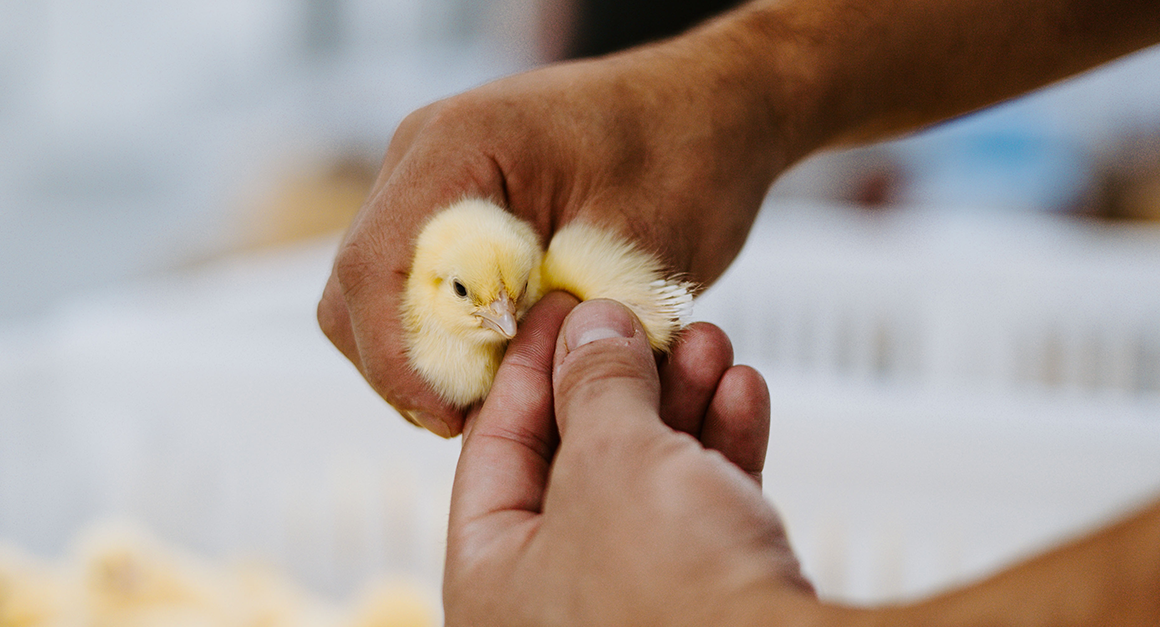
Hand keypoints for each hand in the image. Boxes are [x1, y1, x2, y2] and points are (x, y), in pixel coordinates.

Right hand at [316, 35, 790, 435]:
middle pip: (358, 287)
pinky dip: (447, 332)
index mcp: (458, 147)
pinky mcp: (458, 206)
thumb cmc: (689, 156)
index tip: (449, 417)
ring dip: (423, 352)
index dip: (398, 359)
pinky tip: (502, 363)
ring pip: (380, 292)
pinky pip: (419, 284)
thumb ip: (565, 324)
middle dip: (403, 364)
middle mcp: (426, 156)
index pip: (375, 269)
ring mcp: (435, 178)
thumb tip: (504, 401)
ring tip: (488, 398)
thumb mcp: (636, 252)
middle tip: (468, 418)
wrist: (714, 109)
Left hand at [442, 294, 816, 625]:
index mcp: (493, 582)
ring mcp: (630, 608)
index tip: (562, 302)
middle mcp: (553, 602)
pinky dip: (719, 452)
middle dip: (622, 380)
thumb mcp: (614, 460)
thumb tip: (591, 326)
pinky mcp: (701, 608)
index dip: (530, 365)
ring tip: (710, 341)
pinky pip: (699, 514)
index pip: (493, 448)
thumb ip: (595, 384)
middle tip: (647, 317)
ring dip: (681, 403)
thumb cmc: (673, 592)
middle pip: (577, 458)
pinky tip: (743, 393)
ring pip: (647, 480)